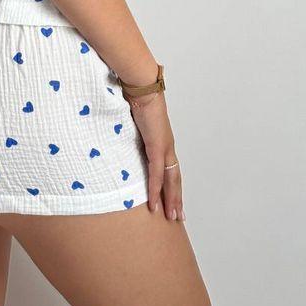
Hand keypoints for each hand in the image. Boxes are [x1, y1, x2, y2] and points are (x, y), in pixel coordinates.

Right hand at [124, 92, 184, 219]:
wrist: (143, 88)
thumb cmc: (139, 99)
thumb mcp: (138, 121)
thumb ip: (136, 131)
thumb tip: (127, 134)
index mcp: (164, 142)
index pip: (172, 169)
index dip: (174, 186)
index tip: (175, 200)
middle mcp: (168, 147)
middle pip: (175, 180)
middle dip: (177, 199)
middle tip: (178, 217)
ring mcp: (164, 148)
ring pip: (171, 181)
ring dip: (171, 200)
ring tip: (171, 217)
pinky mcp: (156, 147)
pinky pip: (156, 174)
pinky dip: (155, 190)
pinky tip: (155, 204)